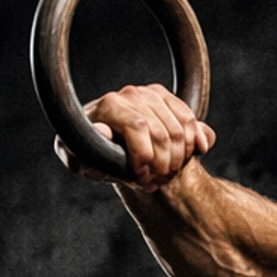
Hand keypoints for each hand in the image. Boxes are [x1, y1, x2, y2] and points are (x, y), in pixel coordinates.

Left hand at [55, 83, 215, 186]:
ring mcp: (150, 93)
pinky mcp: (167, 97)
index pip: (139, 127)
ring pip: (180, 131)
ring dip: (177, 161)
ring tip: (163, 175)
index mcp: (109, 106)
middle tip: (154, 183)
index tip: (140, 177)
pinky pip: (191, 121)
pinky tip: (187, 158)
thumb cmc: (91, 155)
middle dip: (162, 166)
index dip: (145, 156)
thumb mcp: (82, 163)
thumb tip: (103, 131)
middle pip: (162, 134)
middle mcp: (130, 94)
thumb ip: (83, 153)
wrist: (107, 144)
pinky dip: (194, 143)